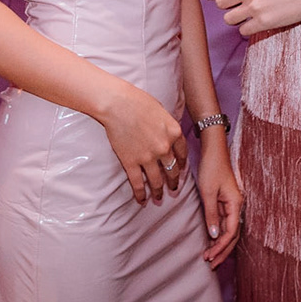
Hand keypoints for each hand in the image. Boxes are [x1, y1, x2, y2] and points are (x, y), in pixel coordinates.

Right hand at [97, 82, 185, 204]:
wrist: (117, 104)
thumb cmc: (138, 101)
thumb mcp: (161, 111)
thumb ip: (167, 126)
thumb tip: (168, 133)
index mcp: (174, 133)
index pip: (183, 154)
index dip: (182, 164)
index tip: (180, 170)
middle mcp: (164, 148)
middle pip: (172, 170)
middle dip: (173, 181)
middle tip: (173, 188)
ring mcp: (148, 157)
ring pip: (157, 180)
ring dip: (158, 191)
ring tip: (159, 198)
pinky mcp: (131, 162)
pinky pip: (138, 183)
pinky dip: (140, 194)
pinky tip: (142, 200)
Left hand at [196, 138, 241, 267]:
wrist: (214, 149)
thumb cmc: (212, 167)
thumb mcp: (208, 192)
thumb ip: (211, 215)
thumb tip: (214, 236)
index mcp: (236, 204)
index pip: (231, 233)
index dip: (220, 247)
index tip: (209, 257)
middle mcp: (237, 206)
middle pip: (233, 235)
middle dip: (222, 251)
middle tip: (211, 264)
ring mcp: (232, 204)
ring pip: (229, 230)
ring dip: (220, 244)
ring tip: (210, 257)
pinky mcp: (225, 201)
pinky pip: (224, 222)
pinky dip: (218, 233)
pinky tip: (211, 241)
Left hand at [207, 0, 300, 35]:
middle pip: (220, 4)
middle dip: (227, 6)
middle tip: (238, 6)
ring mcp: (254, 6)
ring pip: (228, 19)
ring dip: (236, 19)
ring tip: (248, 15)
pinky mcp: (263, 22)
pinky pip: (243, 31)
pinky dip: (248, 28)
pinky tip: (257, 22)